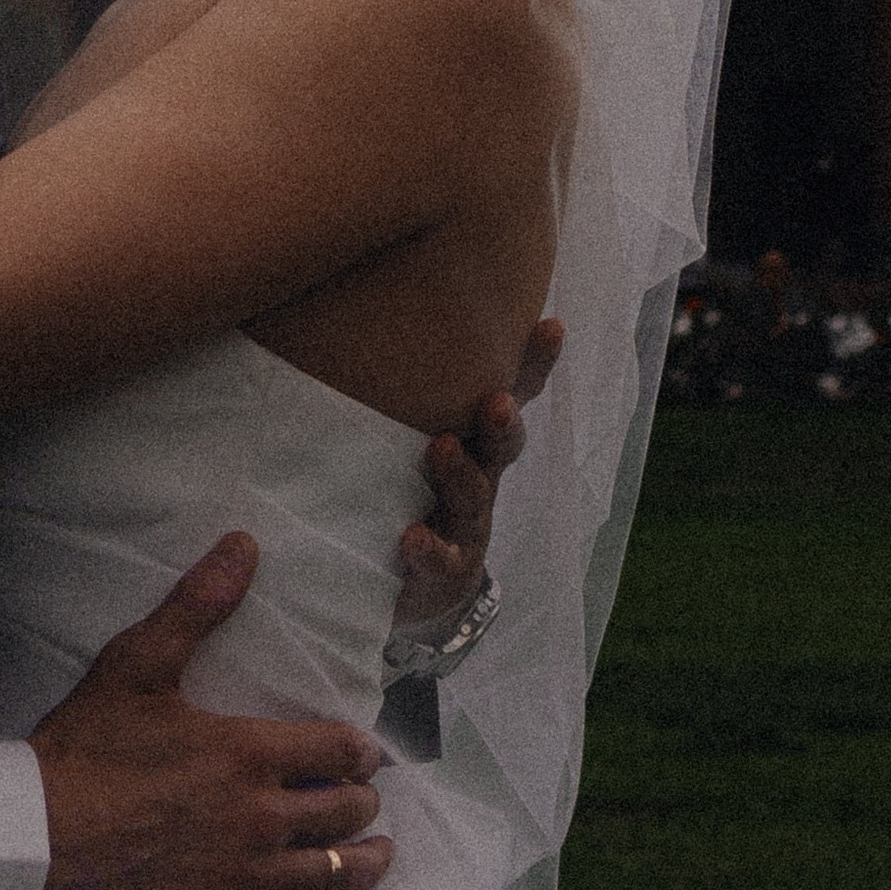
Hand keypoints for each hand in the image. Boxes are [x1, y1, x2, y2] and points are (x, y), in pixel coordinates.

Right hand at [31, 537, 386, 889]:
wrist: (40, 841)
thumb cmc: (87, 751)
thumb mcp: (138, 664)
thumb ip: (197, 606)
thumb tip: (244, 545)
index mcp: (247, 752)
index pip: (335, 750)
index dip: (359, 750)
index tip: (365, 753)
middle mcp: (262, 817)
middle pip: (344, 813)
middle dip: (363, 803)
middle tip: (364, 800)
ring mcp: (250, 880)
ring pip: (336, 873)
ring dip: (367, 863)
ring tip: (377, 855)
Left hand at [391, 317, 561, 634]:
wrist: (415, 585)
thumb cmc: (407, 483)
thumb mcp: (407, 430)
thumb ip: (392, 385)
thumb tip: (338, 304)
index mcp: (475, 435)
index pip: (513, 393)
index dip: (535, 363)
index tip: (552, 325)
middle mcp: (481, 475)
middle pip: (502, 445)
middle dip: (503, 422)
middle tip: (497, 401)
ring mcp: (467, 525)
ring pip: (475, 497)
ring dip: (462, 473)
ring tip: (443, 448)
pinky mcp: (446, 570)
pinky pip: (440, 559)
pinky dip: (427, 547)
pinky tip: (410, 537)